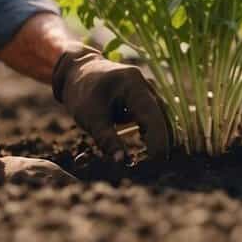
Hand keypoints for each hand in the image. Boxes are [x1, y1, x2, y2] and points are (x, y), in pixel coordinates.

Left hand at [53, 47, 171, 158]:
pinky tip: (145, 151)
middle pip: (163, 119)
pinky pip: (156, 120)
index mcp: (133, 85)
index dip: (158, 142)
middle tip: (149, 168)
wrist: (78, 73)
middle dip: (159, 144)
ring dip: (157, 141)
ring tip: (146, 161)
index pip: (153, 117)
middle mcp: (147, 87)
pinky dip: (152, 136)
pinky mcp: (147, 100)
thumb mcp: (89, 117)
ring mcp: (149, 92)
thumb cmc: (82, 93)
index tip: (156, 164)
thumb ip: (107, 139)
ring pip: (162, 121)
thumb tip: (122, 161)